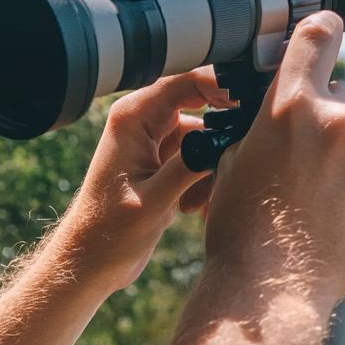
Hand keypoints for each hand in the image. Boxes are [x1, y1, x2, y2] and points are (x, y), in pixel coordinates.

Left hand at [52, 67, 232, 293]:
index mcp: (133, 117)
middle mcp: (144, 120)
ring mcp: (156, 139)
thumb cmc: (108, 234)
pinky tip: (197, 207)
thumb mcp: (153, 201)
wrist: (90, 264)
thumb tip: (227, 141)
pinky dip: (208, 177)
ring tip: (202, 199)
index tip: (255, 103)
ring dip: (215, 163)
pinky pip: (201, 154)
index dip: (225, 85)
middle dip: (224, 131)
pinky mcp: (165, 159)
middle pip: (204, 102)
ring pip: (207, 133)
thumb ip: (189, 166)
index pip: (188, 80)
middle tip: (240, 156)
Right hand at [206, 12, 344, 309]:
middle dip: (329, 115)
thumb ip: (267, 120)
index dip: (321, 28)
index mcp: (292, 105)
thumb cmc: (241, 227)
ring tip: (315, 199)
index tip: (326, 27)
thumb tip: (283, 107)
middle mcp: (338, 121)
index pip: (317, 36)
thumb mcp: (233, 157)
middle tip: (305, 156)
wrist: (269, 290)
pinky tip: (334, 216)